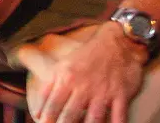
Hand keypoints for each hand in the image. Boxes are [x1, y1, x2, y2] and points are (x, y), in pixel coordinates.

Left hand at [22, 22, 146, 122]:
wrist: (116, 44)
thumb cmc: (87, 56)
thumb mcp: (63, 65)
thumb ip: (50, 84)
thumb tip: (39, 107)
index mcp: (67, 78)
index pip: (53, 102)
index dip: (47, 116)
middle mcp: (83, 86)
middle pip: (70, 113)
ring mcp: (103, 92)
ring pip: (93, 118)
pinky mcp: (120, 95)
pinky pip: (118, 116)